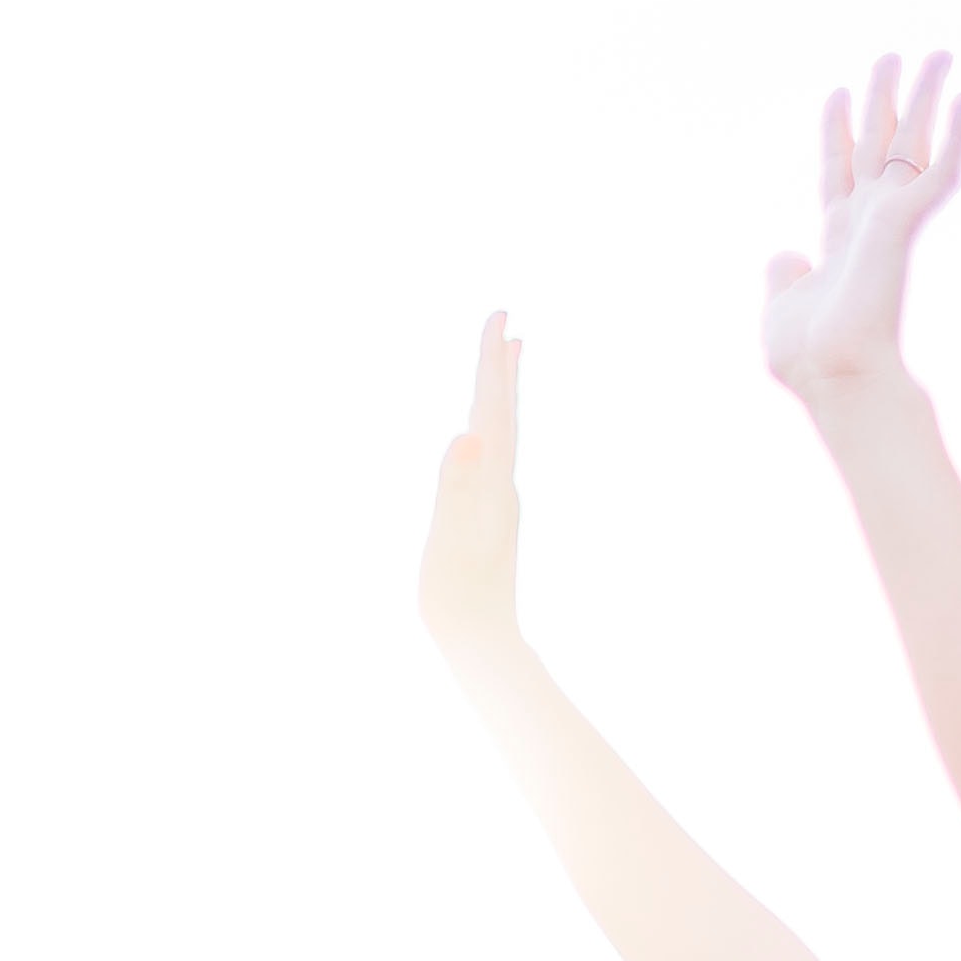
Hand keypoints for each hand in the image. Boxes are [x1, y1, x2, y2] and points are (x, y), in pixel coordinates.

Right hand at [417, 312, 522, 655]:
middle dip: (501, 365)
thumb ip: (455, 485)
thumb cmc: (457, 596)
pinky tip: (490, 431)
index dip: (492, 362)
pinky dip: (495, 427)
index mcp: (492, 481)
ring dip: (504, 392)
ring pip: (504, 432)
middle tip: (505, 320)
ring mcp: (499, 500)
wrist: (483, 644)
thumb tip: (469, 435)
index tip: (499, 316)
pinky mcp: (491, 516)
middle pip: (505, 412)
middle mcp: (502, 484)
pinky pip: (496, 455)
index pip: (492, 408)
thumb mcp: (449, 539)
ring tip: (511, 359)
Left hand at [764, 49, 960, 407]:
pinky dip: (958, 133)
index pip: (838, 171)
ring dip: (926, 98)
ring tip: (938, 54)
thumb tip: (785, 254)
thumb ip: (783, 277)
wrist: (833, 372)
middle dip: (886, 100)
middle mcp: (868, 222)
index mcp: (838, 240)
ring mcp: (890, 218)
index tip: (836, 93)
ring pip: (914, 143)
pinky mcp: (907, 220)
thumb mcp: (780, 308)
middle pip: (879, 145)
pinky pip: (941, 168)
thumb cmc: (808, 357)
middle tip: (892, 55)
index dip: (836, 131)